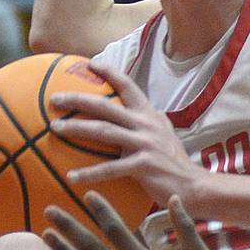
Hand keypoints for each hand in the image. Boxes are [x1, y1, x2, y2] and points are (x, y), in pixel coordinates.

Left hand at [50, 61, 199, 205]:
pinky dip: (89, 173)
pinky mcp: (144, 165)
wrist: (195, 186)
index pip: (128, 86)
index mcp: (149, 114)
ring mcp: (145, 143)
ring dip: (76, 129)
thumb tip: (129, 118)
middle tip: (55, 98)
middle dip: (77, 99)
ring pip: (103, 131)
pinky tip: (71, 176)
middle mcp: (146, 124)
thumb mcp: (162, 135)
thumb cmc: (173, 163)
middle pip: (105, 106)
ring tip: (54, 129)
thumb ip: (146, 124)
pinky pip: (110, 168)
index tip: (88, 64)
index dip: (109, 72)